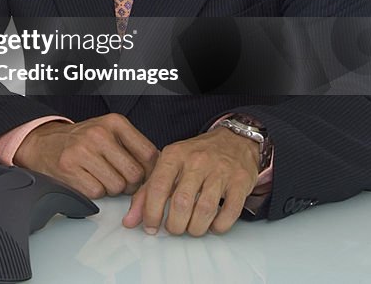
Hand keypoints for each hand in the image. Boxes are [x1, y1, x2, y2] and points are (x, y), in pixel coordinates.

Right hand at [13, 113, 157, 198]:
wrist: (42, 142)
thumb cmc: (80, 140)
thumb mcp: (108, 131)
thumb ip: (134, 146)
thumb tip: (160, 169)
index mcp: (114, 122)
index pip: (149, 154)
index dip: (149, 171)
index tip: (143, 175)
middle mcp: (99, 134)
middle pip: (135, 174)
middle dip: (130, 183)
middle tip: (119, 178)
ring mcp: (83, 151)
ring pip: (117, 186)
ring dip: (111, 188)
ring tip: (100, 177)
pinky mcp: (70, 169)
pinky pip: (97, 193)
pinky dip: (95, 192)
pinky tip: (87, 180)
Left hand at [123, 127, 258, 235]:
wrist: (234, 140)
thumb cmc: (196, 156)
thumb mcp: (167, 166)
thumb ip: (147, 192)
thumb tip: (130, 221)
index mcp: (174, 155)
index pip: (158, 188)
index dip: (152, 212)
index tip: (151, 226)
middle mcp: (196, 161)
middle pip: (181, 203)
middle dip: (175, 225)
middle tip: (174, 229)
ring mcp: (220, 171)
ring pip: (205, 209)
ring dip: (195, 228)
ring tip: (191, 229)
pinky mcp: (240, 182)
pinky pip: (229, 212)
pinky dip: (219, 226)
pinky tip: (212, 226)